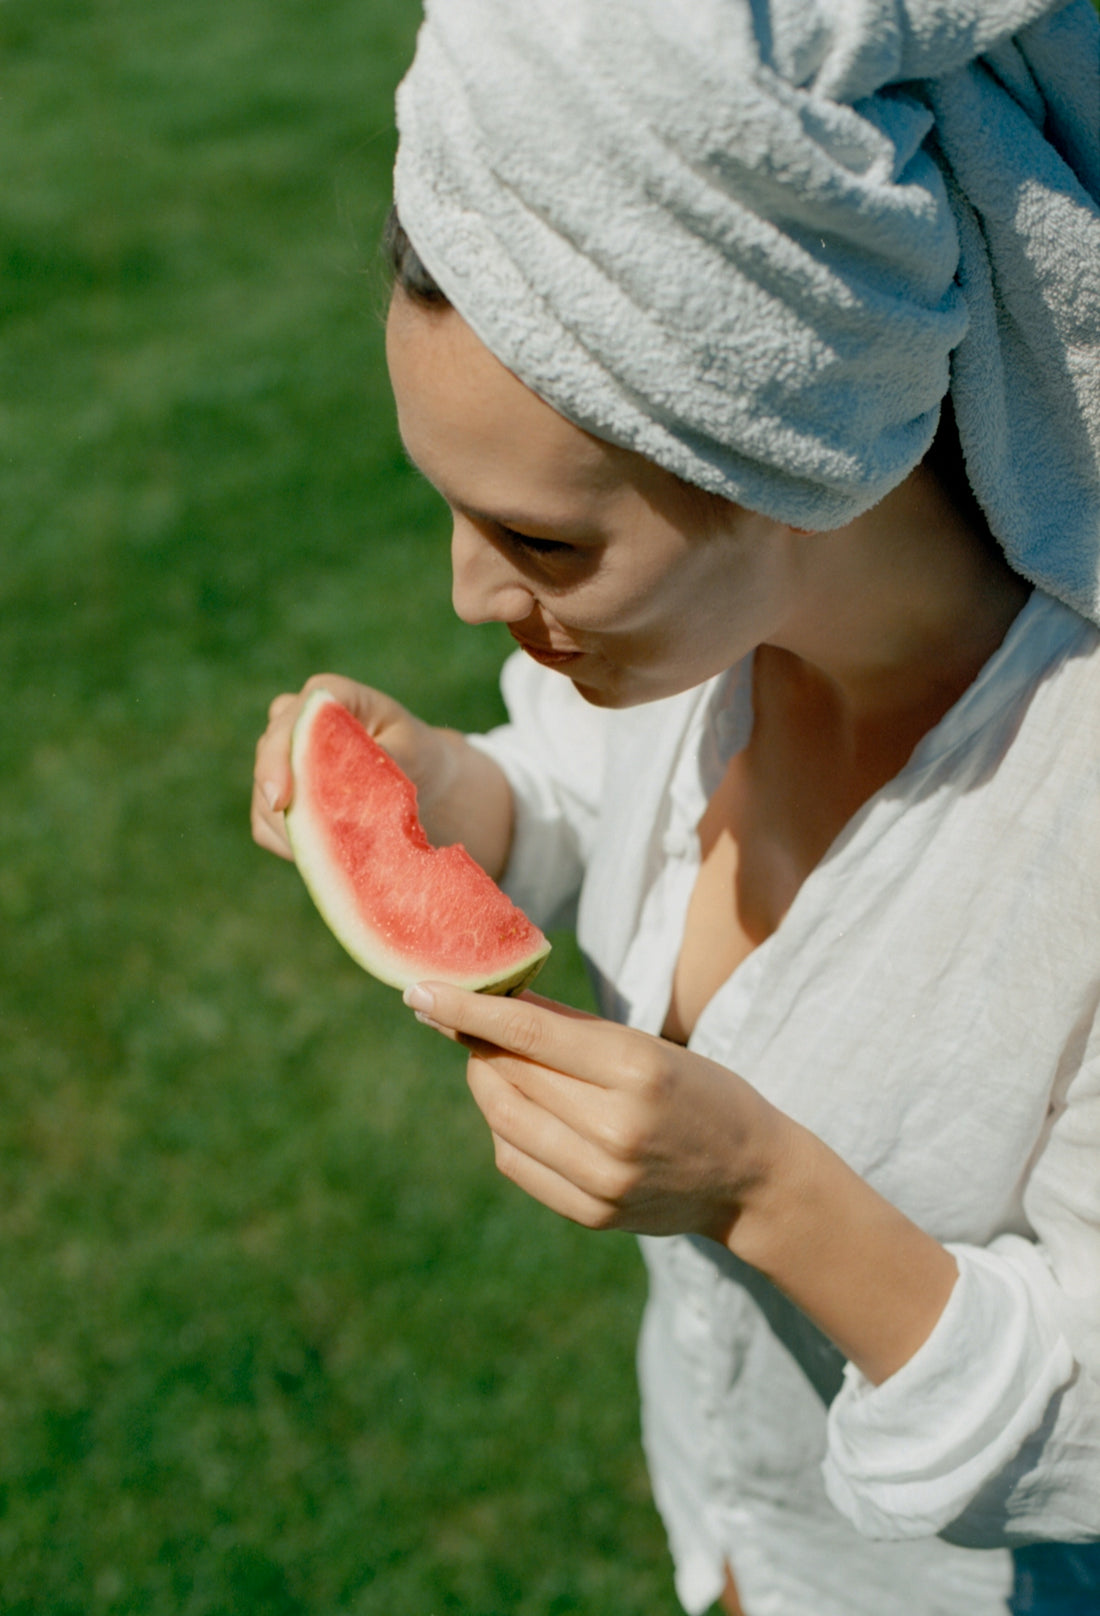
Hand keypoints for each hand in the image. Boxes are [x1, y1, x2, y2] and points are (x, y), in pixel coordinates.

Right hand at [251, 673, 443, 861]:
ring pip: (264, 797)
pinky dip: (292, 846)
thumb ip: (386, 756)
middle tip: (315, 841)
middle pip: (269, 758)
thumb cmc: (414, 752)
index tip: (281, 799)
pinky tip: (329, 856)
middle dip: (286, 802)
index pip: (290, 718)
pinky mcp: (275, 796)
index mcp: (327, 695)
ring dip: (295, 830)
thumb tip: (359, 772)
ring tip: (340, 852)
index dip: (278, 757)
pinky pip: (266, 827)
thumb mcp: (412, 750)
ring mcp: (280, 757)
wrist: (414, 775)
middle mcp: (294, 720)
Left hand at [404, 981, 789, 1241]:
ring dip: (484, 1082)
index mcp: (636, 1070)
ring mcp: (602, 1179)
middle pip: (507, 1076)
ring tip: (490, 1059)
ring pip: (502, 1119)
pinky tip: (518, 1107)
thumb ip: (569, 1027)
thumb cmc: (697, 1091)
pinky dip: (505, 1127)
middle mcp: (616, 1128)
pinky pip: (515, 1161)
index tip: (417, 990)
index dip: (466, 1009)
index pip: (527, 1031)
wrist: (751, 1178)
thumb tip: (491, 997)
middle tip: (454, 1016)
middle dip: (472, 1041)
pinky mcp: (591, 1213)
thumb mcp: (647, 1046)